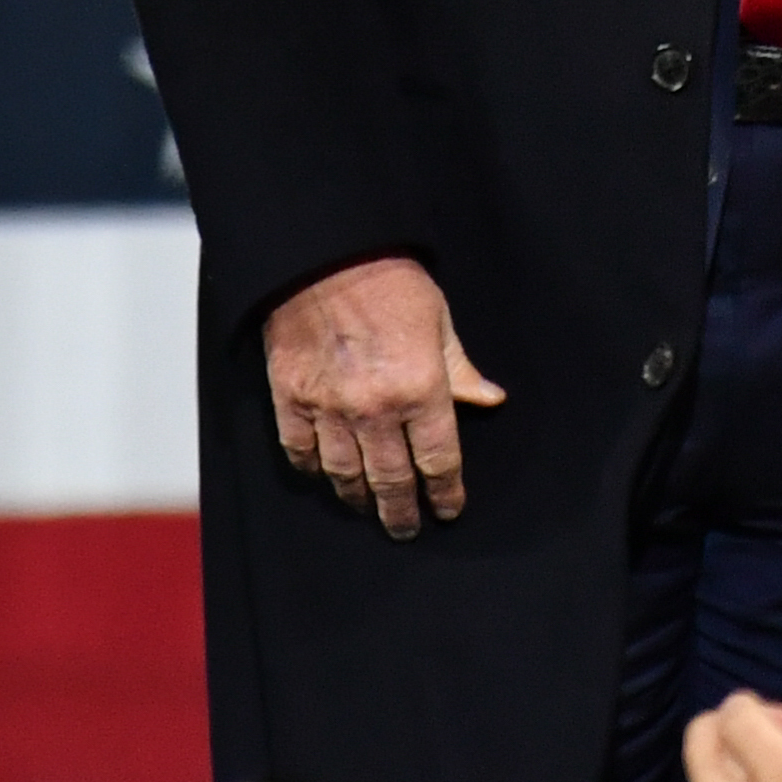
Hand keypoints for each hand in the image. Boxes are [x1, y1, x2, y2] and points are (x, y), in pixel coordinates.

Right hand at [263, 255, 503, 537]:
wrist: (326, 253)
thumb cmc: (391, 281)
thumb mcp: (439, 320)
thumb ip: (461, 370)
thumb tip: (491, 400)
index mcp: (419, 388)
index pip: (438, 460)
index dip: (445, 492)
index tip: (449, 508)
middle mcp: (374, 409)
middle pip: (391, 480)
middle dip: (402, 511)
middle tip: (407, 528)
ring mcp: (328, 408)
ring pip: (344, 475)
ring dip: (359, 499)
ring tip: (367, 510)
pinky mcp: (291, 398)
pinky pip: (301, 452)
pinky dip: (313, 470)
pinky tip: (324, 476)